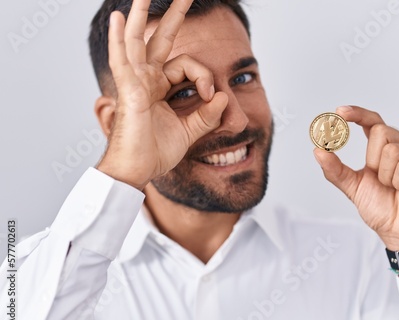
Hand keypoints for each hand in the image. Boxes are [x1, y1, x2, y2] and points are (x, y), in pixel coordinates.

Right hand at [97, 0, 227, 189]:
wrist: (138, 171)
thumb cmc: (156, 152)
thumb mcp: (190, 131)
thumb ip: (208, 115)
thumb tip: (225, 97)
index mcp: (160, 87)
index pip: (187, 66)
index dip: (204, 78)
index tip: (214, 98)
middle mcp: (146, 79)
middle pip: (160, 39)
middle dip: (173, 16)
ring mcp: (135, 82)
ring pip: (137, 40)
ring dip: (141, 14)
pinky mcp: (129, 90)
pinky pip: (122, 60)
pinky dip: (118, 39)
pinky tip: (118, 17)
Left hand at [314, 106, 398, 250]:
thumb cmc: (382, 209)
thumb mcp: (352, 187)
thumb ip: (335, 169)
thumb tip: (318, 150)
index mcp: (385, 147)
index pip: (372, 121)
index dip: (357, 114)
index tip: (339, 112)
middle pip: (381, 132)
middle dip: (373, 161)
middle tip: (382, 181)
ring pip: (392, 150)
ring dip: (387, 176)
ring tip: (396, 188)